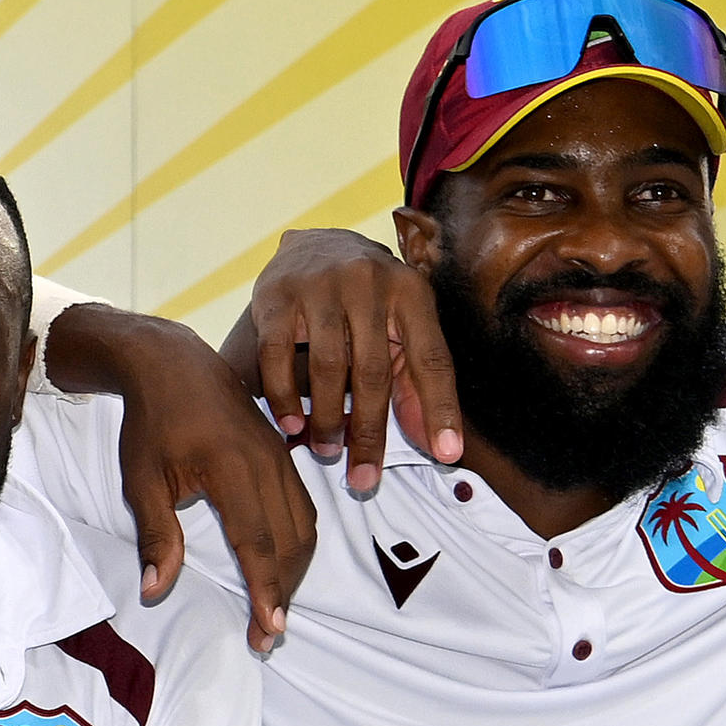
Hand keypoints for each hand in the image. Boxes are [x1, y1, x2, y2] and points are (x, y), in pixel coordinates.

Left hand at [47, 306, 315, 648]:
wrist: (173, 366)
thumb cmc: (151, 423)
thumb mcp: (142, 481)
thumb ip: (156, 537)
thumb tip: (156, 591)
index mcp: (232, 469)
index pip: (257, 542)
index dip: (266, 590)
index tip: (269, 629)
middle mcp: (267, 463)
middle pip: (291, 542)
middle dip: (282, 594)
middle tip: (266, 637)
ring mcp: (281, 458)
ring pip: (305, 528)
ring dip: (294, 574)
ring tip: (274, 612)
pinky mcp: (283, 456)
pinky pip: (303, 508)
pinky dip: (298, 545)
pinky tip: (281, 570)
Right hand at [244, 227, 460, 493]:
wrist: (314, 246)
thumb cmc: (367, 304)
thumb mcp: (400, 331)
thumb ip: (417, 385)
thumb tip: (441, 448)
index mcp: (412, 292)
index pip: (432, 358)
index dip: (441, 409)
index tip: (446, 455)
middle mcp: (370, 283)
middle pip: (374, 371)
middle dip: (370, 432)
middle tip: (364, 480)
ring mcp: (322, 286)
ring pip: (328, 366)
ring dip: (327, 419)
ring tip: (326, 451)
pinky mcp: (278, 295)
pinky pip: (279, 356)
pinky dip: (285, 396)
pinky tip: (291, 424)